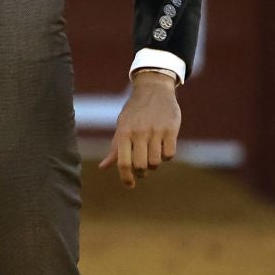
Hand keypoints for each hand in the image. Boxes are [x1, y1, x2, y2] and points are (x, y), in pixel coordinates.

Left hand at [100, 71, 180, 188]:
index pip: (123, 162)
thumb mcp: (122, 127)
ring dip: (154, 164)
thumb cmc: (135, 112)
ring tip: (152, 156)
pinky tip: (163, 149)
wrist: (153, 89)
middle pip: (141, 166)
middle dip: (141, 172)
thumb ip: (115, 148)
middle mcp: (139, 133)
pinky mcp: (171, 129)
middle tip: (142, 170)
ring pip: (156, 162)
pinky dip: (167, 156)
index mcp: (124, 133)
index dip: (126, 178)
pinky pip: (170, 154)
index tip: (129, 185)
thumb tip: (103, 167)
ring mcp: (156, 131)